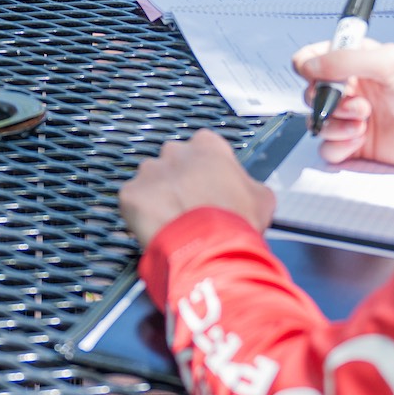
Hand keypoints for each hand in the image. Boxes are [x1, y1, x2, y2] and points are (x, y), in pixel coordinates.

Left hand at [117, 130, 274, 247]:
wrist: (208, 248)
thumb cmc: (235, 223)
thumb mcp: (262, 199)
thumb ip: (248, 185)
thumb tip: (247, 191)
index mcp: (207, 146)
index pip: (203, 150)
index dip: (206, 172)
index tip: (208, 189)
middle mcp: (175, 152)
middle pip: (174, 163)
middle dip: (179, 182)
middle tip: (189, 207)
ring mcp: (150, 171)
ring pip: (151, 181)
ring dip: (159, 197)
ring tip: (173, 222)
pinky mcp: (131, 194)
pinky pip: (134, 202)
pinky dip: (141, 216)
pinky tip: (158, 229)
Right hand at [293, 40, 393, 168]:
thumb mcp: (390, 63)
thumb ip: (346, 60)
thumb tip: (310, 65)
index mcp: (357, 62)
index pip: (314, 58)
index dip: (309, 66)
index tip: (317, 75)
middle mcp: (353, 89)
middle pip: (312, 93)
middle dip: (327, 101)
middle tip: (356, 104)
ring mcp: (353, 118)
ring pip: (319, 122)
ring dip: (333, 124)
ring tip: (361, 124)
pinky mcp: (358, 145)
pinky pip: (328, 148)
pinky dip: (337, 146)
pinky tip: (358, 141)